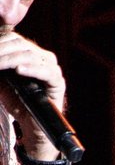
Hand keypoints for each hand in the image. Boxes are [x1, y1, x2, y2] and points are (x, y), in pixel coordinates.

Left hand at [0, 31, 65, 156]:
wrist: (30, 125)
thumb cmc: (16, 101)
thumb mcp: (2, 79)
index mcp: (31, 53)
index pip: (15, 39)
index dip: (0, 41)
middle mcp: (44, 57)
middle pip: (21, 45)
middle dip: (2, 50)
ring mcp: (52, 69)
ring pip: (31, 55)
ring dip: (10, 59)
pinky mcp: (58, 82)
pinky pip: (46, 72)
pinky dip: (32, 69)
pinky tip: (19, 70)